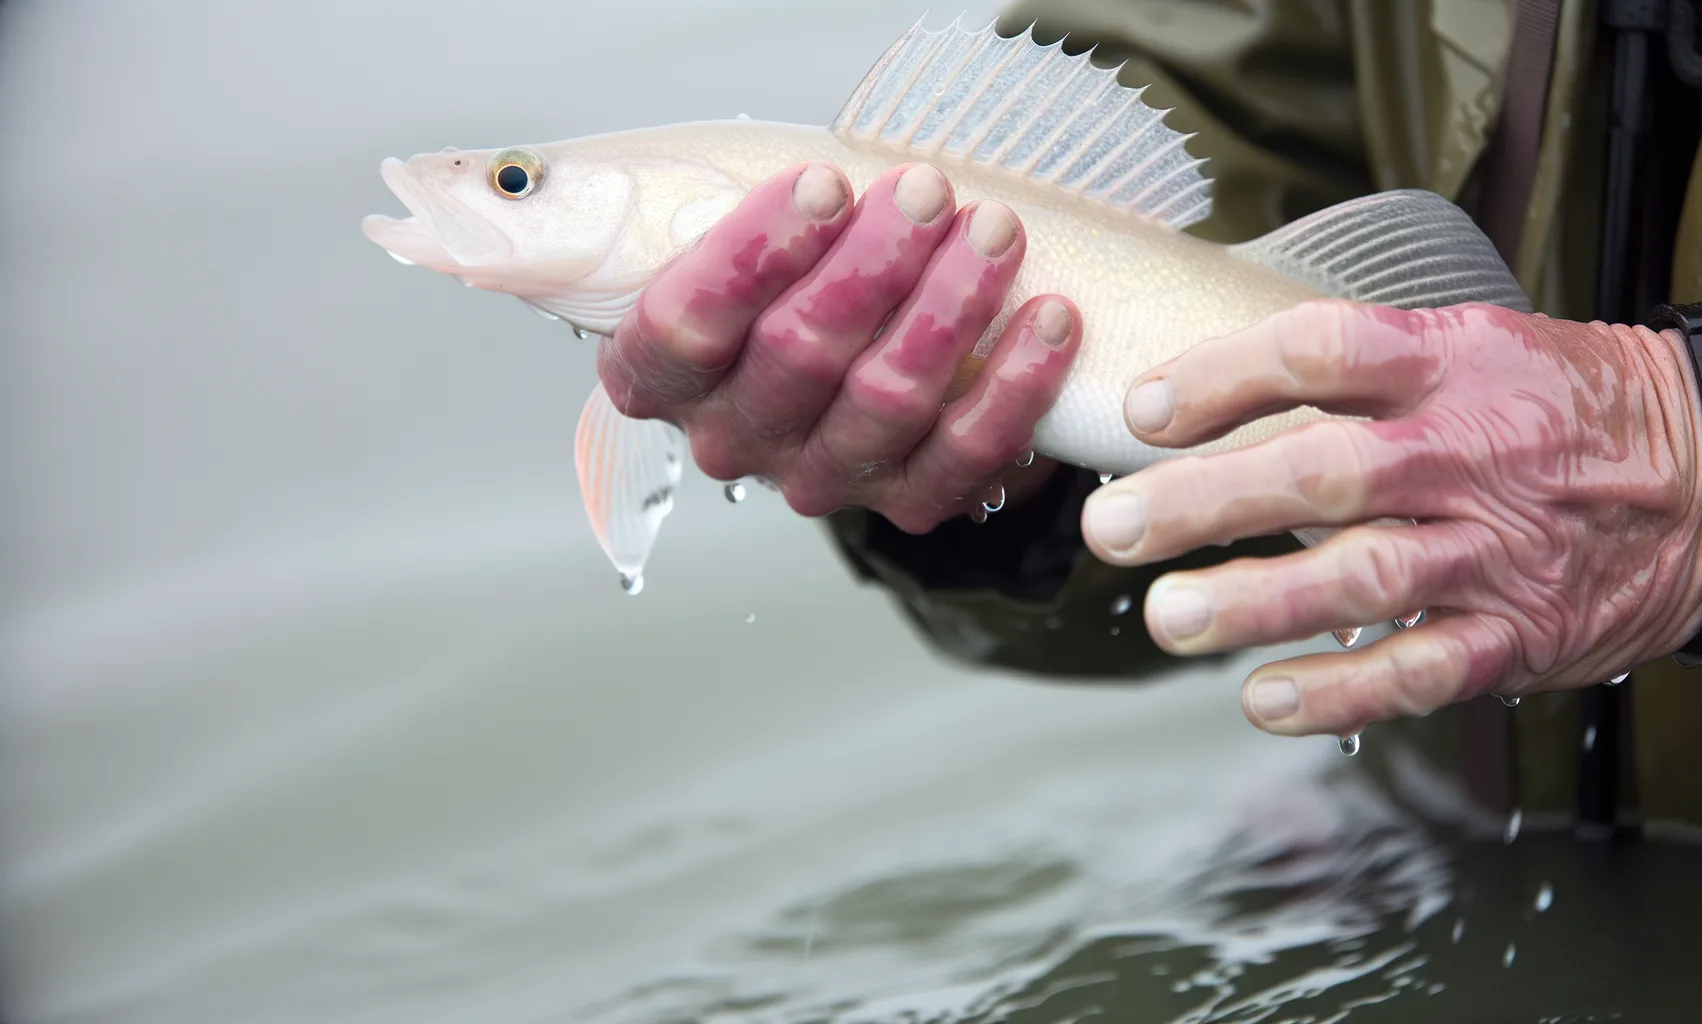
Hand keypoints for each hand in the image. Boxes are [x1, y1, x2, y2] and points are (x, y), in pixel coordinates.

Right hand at [599, 161, 1080, 531]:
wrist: (858, 355)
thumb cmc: (788, 270)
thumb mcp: (710, 233)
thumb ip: (642, 212)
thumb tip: (476, 191)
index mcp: (661, 377)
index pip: (685, 329)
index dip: (756, 257)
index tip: (825, 182)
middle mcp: (732, 439)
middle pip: (797, 359)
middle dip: (872, 267)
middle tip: (930, 190)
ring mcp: (822, 479)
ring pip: (884, 402)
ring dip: (948, 311)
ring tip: (996, 233)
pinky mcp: (905, 503)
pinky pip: (962, 457)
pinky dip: (1012, 387)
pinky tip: (1049, 318)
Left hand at [1080, 300, 1701, 736]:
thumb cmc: (1555, 407)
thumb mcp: (1472, 345)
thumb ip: (1355, 368)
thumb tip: (1201, 388)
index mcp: (1448, 365)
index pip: (1323, 353)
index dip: (1224, 377)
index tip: (1142, 411)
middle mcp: (1465, 453)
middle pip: (1323, 472)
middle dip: (1206, 501)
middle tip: (1112, 526)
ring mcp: (1493, 548)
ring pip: (1365, 578)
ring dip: (1257, 601)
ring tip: (1168, 618)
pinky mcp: (1518, 632)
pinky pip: (1424, 670)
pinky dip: (1344, 692)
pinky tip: (1265, 698)